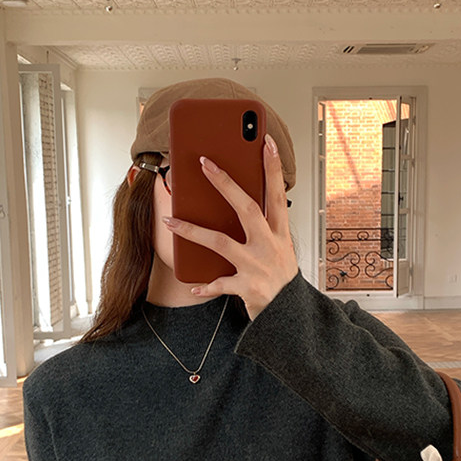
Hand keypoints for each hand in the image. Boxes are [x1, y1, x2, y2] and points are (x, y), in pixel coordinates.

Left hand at [163, 133, 297, 319]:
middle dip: (225, 184)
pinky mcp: (248, 288)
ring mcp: (258, 266)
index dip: (272, 168)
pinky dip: (206, 286)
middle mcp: (270, 246)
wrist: (291, 317)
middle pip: (247, 208)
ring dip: (193, 230)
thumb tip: (236, 202)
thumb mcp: (279, 249)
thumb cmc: (280, 280)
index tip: (266, 142)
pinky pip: (221, 284)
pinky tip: (193, 286)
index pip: (276, 194)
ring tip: (170, 220)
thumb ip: (263, 228)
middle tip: (205, 163)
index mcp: (279, 234)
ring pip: (221, 243)